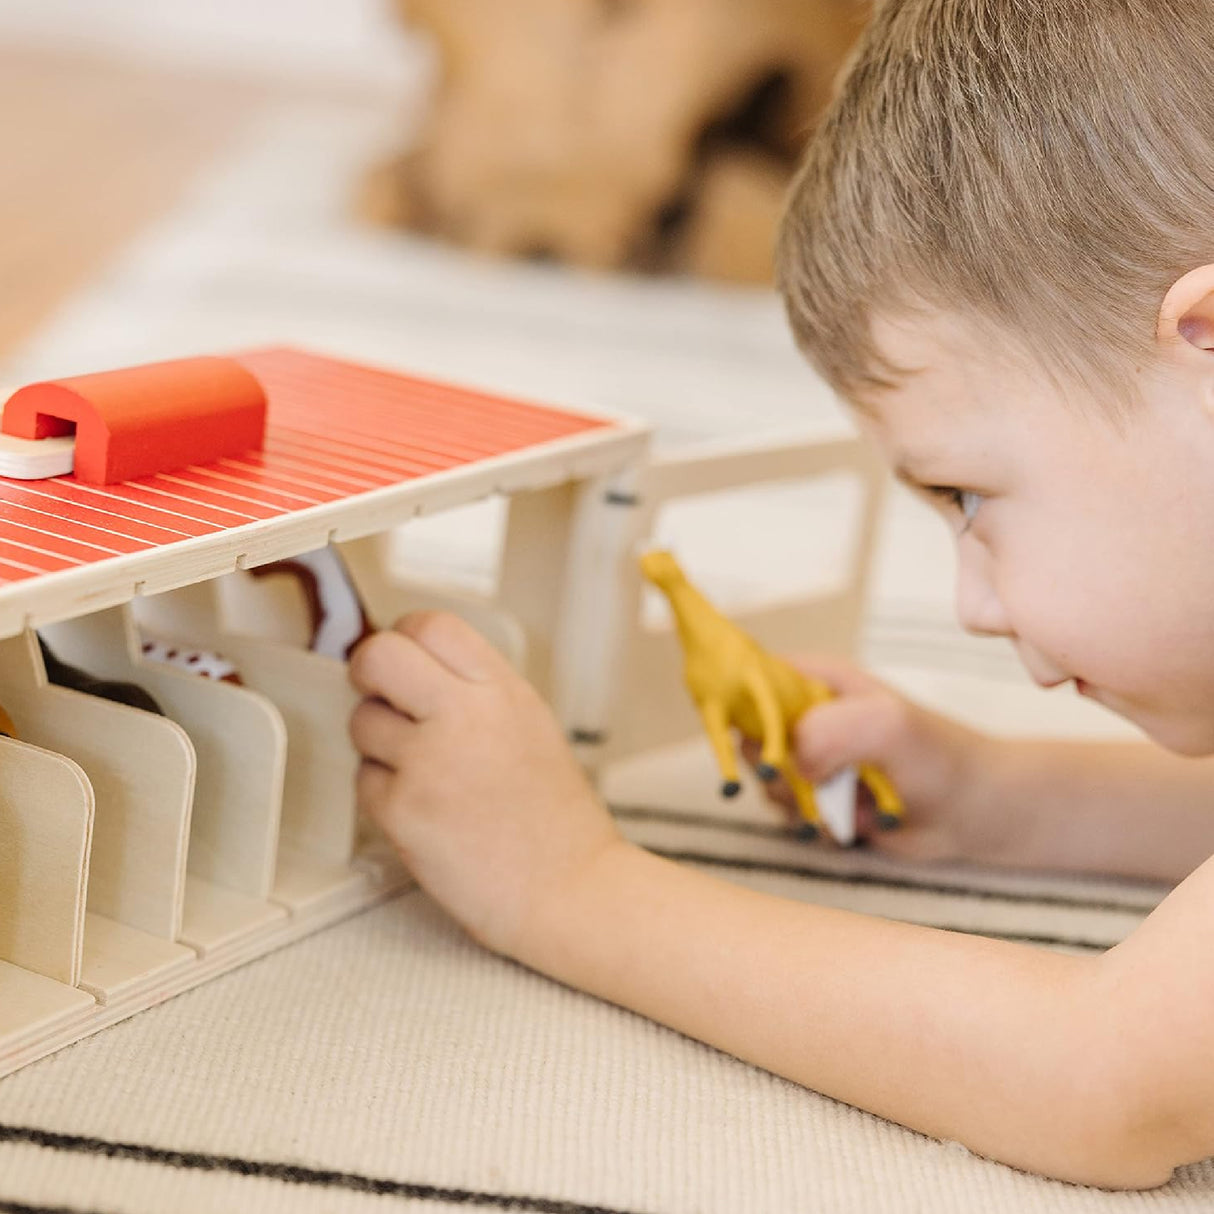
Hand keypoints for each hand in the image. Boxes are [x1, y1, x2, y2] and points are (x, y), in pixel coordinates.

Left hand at [347, 612, 624, 956]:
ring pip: (362, 721)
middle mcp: (463, 717)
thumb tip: (414, 668)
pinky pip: (365, 781)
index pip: (430, 625)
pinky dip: (385, 794)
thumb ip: (476, 691)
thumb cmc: (555, 819)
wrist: (569, 889)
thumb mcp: (530, 725)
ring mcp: (428, 763)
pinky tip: (425, 809)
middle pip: (378, 655)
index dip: (406, 637)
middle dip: (368, 671)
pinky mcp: (402, 811)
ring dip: (378, 741)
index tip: (404, 657)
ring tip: (421, 769)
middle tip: (378, 692)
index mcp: (502, 691)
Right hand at [743, 653, 996, 861]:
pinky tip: (850, 823)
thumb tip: (787, 764)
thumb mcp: (885, 725)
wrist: (974, 812)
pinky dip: (813, 825)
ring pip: (767, 781)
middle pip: (750, 737)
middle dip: (773, 767)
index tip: (764, 738)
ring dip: (797, 801)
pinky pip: (790, 814)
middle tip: (810, 779)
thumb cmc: (938, 755)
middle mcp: (809, 717)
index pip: (755, 678)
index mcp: (819, 681)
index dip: (745, 705)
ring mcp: (814, 759)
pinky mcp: (822, 799)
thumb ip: (827, 731)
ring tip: (842, 803)